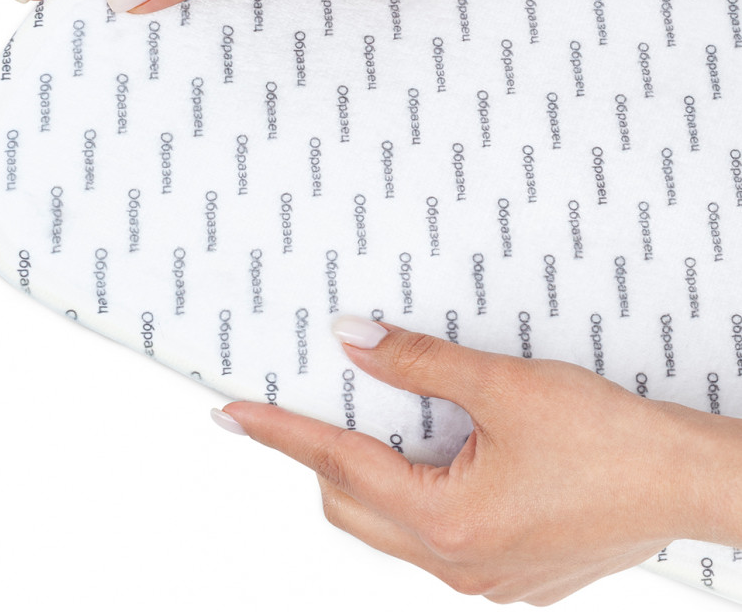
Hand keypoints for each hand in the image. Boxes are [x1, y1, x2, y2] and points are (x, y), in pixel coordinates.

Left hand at [216, 318, 736, 605]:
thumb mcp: (503, 385)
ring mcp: (485, 577)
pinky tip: (441, 454)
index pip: (337, 467)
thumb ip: (419, 361)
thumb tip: (353, 339)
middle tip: (307, 406)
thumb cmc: (608, 438)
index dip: (280, 434)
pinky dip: (418, 494)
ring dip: (375, 475)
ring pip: (393, 525)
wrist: (685, 480)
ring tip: (381, 421)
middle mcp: (457, 563)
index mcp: (448, 521)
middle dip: (321, 457)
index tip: (231, 415)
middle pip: (353, 505)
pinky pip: (436, 537)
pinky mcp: (511, 572)